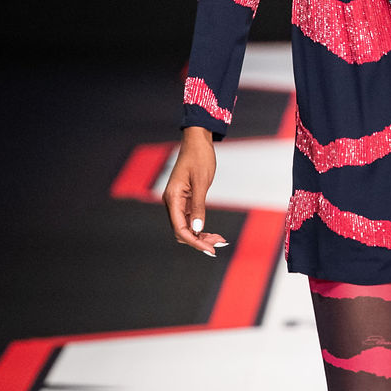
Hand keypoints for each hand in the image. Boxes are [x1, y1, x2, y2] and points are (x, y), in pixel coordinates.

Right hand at [162, 127, 229, 256]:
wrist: (197, 141)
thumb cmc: (199, 158)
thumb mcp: (202, 182)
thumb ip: (198, 206)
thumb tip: (198, 228)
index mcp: (173, 197)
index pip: (180, 229)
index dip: (195, 242)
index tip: (210, 250)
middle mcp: (171, 201)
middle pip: (182, 231)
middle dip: (199, 241)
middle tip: (219, 244)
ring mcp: (177, 201)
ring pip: (186, 227)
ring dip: (201, 236)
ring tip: (219, 240)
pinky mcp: (183, 199)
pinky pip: (189, 219)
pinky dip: (200, 227)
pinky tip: (213, 232)